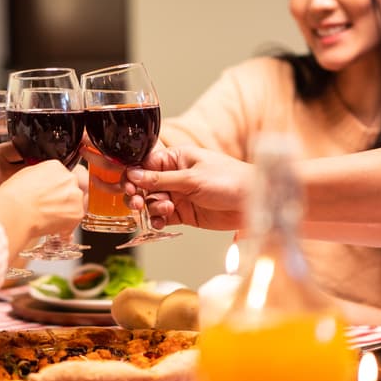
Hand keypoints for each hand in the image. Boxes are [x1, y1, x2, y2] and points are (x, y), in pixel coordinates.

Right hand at [0, 161, 84, 254]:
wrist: (15, 212)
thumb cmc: (14, 196)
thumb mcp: (25, 176)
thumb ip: (41, 177)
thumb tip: (43, 182)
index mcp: (56, 166)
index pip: (63, 176)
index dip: (56, 188)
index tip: (51, 195)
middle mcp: (69, 178)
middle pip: (71, 189)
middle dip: (63, 199)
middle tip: (51, 207)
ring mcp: (75, 195)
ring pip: (75, 204)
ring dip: (66, 211)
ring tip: (49, 219)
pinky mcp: (77, 212)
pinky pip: (75, 219)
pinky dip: (66, 226)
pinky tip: (53, 227)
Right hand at [123, 145, 252, 230]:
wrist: (253, 202)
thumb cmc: (229, 180)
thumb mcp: (192, 178)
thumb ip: (161, 180)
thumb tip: (134, 175)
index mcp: (177, 158)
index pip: (146, 164)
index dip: (133, 175)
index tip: (127, 185)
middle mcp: (176, 176)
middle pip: (145, 185)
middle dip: (138, 194)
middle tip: (137, 202)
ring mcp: (180, 195)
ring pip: (152, 202)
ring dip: (151, 207)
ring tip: (164, 210)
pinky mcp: (185, 213)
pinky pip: (163, 217)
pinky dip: (158, 220)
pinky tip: (161, 222)